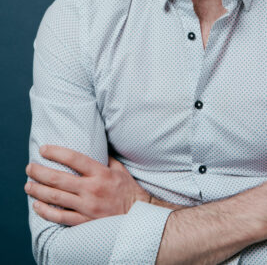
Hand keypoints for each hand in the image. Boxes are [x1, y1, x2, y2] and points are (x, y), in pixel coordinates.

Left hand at [25, 145, 150, 225]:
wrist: (138, 215)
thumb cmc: (128, 189)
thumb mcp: (119, 168)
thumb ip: (105, 158)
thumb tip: (93, 145)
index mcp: (100, 172)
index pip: (73, 158)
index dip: (56, 152)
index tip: (43, 149)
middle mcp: (92, 189)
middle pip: (59, 179)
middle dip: (40, 172)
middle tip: (29, 167)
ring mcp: (87, 207)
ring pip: (56, 198)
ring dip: (39, 191)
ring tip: (28, 185)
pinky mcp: (86, 221)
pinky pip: (61, 217)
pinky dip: (47, 212)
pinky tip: (37, 205)